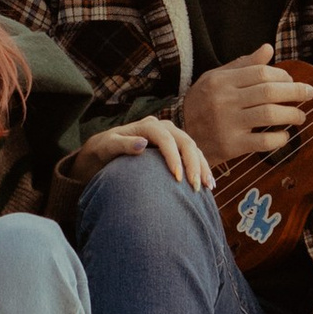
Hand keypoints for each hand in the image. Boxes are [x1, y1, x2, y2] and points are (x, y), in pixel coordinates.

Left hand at [71, 116, 212, 189]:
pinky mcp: (175, 149)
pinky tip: (210, 184)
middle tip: (196, 187)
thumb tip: (142, 144)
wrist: (104, 152)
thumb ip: (123, 145)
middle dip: (193, 164)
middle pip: (185, 142)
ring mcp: (171, 137)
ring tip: (208, 187)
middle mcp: (163, 128)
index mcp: (148, 126)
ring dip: (202, 167)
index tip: (177, 179)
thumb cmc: (103, 150)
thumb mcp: (107, 147)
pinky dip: (202, 168)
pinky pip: (193, 156)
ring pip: (193, 149)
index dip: (174, 157)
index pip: (166, 138)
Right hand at [180, 48, 312, 159]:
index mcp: (221, 81)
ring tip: (301, 116)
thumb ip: (242, 65)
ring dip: (292, 114)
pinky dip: (280, 138)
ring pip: (269, 115)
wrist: (181, 137)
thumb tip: (268, 49)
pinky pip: (263, 141)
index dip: (282, 76)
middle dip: (295, 92)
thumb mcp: (215, 79)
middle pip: (269, 92)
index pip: (261, 73)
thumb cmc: (201, 104)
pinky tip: (285, 135)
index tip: (292, 81)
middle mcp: (224, 100)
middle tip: (309, 93)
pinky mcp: (231, 146)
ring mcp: (228, 124)